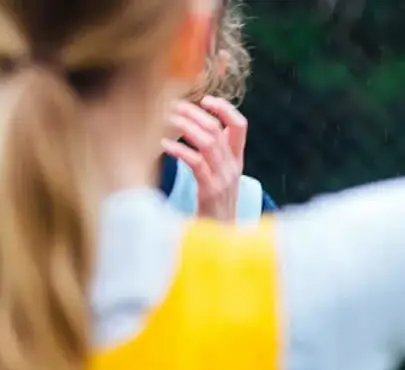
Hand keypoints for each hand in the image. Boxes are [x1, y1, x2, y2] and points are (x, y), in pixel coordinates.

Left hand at [162, 96, 249, 222]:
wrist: (222, 235)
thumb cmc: (214, 204)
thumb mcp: (219, 176)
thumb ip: (213, 155)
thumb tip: (197, 130)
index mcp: (237, 159)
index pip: (240, 125)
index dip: (225, 109)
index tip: (206, 100)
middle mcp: (233, 166)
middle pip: (218, 130)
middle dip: (195, 114)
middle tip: (174, 106)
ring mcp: (223, 178)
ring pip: (209, 143)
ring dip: (186, 128)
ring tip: (168, 120)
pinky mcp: (210, 190)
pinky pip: (196, 163)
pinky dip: (179, 150)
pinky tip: (164, 145)